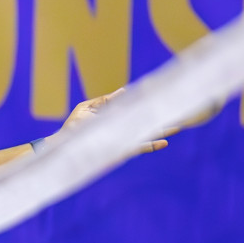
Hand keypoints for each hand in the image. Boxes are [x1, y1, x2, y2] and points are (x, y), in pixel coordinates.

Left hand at [54, 87, 175, 153]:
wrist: (62, 144)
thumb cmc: (73, 126)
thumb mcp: (88, 108)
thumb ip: (106, 101)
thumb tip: (125, 91)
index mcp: (116, 119)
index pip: (137, 111)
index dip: (150, 105)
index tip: (166, 98)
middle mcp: (121, 130)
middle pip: (146, 123)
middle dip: (162, 118)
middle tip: (181, 112)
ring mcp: (122, 141)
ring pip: (146, 135)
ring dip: (162, 131)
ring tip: (178, 126)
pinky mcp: (119, 151)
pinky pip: (137, 147)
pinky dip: (151, 145)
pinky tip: (164, 142)